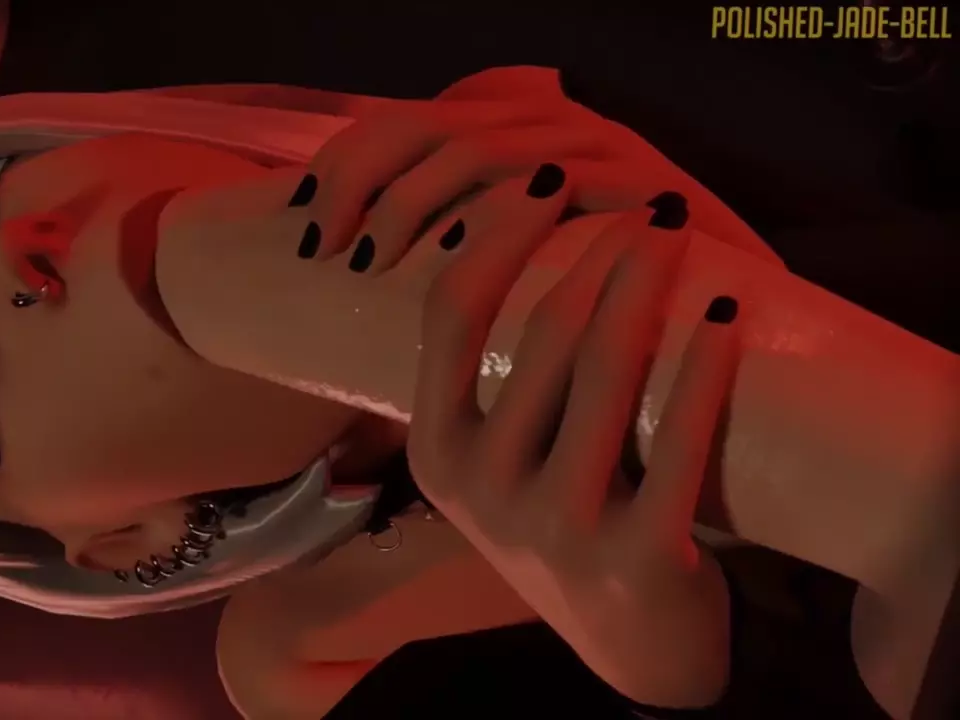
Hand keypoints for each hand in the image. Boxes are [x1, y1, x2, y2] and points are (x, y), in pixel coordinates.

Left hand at [292, 66, 778, 269]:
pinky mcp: (636, 178)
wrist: (732, 314)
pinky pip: (550, 181)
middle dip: (358, 184)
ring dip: (410, 202)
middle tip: (327, 252)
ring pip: (473, 148)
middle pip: (423, 125)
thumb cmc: (605, 308)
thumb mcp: (515, 274)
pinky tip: (457, 252)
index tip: (300, 229)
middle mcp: (546, 122)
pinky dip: (495, 213)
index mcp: (507, 132)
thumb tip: (366, 270)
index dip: (339, 168)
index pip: (398, 125)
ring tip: (374, 263)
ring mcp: (592, 145)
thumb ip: (457, 249)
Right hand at [404, 184, 737, 706]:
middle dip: (600, 247)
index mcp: (436, 454)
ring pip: (607, 368)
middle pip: (543, 329)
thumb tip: (504, 231)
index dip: (499, 232)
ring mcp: (556, 526)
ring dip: (649, 281)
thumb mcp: (495, 464)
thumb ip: (487, 381)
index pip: (452, 314)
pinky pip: (677, 435)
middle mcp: (483, 489)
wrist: (628, 647)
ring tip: (676, 230)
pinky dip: (704, 362)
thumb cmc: (561, 526)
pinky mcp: (638, 555)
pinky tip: (724, 311)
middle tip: (645, 205)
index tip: (546, 179)